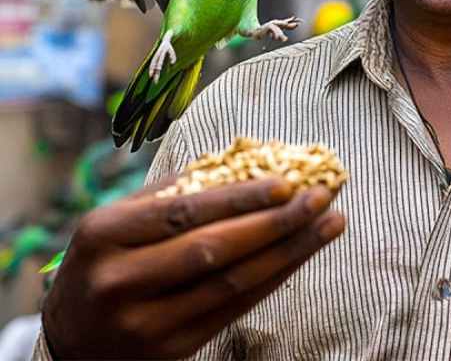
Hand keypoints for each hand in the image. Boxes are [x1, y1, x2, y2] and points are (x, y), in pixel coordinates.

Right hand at [42, 178, 345, 359]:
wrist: (70, 343)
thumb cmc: (105, 264)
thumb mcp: (117, 222)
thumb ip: (174, 192)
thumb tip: (249, 158)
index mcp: (104, 234)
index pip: (184, 212)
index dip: (240, 198)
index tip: (288, 180)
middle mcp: (119, 281)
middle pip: (213, 249)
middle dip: (276, 221)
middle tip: (322, 197)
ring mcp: (144, 323)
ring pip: (232, 283)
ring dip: (290, 251)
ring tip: (330, 223)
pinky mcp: (170, 350)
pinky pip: (234, 309)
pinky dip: (274, 278)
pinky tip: (302, 254)